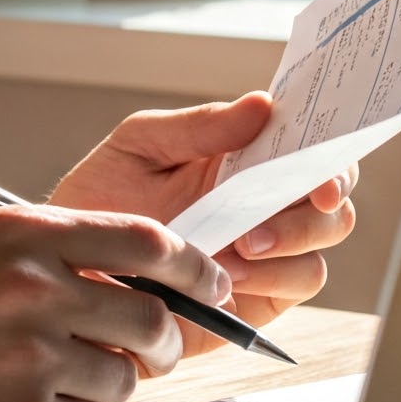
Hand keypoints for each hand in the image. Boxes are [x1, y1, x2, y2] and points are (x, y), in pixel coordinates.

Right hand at [0, 206, 233, 401]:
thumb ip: (56, 253)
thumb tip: (149, 279)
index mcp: (23, 233)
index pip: (148, 240)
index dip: (194, 267)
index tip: (211, 284)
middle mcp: (32, 289)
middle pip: (152, 318)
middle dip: (160, 341)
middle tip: (144, 349)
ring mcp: (29, 358)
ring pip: (125, 378)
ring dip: (106, 383)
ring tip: (52, 375)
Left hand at [51, 94, 357, 354]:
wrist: (69, 267)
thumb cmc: (100, 198)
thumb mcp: (138, 146)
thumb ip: (199, 127)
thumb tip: (263, 104)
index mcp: (242, 159)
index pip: (309, 147)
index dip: (331, 150)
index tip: (324, 159)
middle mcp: (263, 205)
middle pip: (330, 200)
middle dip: (322, 200)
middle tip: (299, 200)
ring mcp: (264, 253)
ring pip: (321, 245)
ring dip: (293, 240)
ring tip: (241, 244)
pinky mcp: (256, 297)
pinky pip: (297, 285)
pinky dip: (274, 276)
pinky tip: (229, 273)